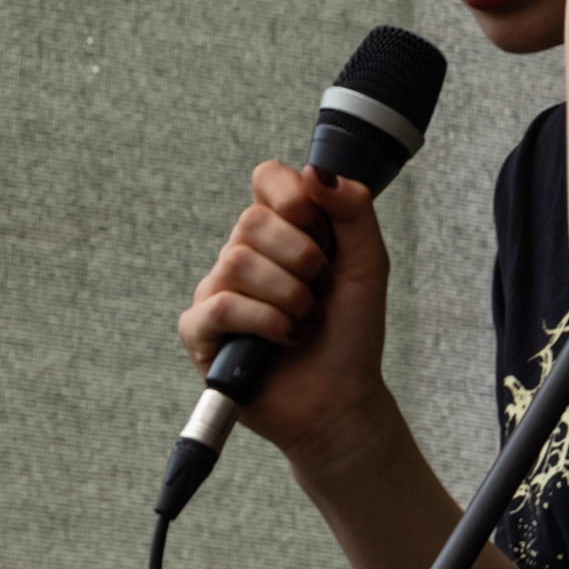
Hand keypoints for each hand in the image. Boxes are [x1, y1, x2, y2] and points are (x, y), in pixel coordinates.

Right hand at [176, 162, 392, 461]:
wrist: (341, 399)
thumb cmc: (351, 333)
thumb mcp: (368, 264)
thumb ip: (353, 209)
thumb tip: (317, 169)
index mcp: (280, 230)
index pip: (268, 178)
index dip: (294, 199)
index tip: (321, 232)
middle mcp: (242, 254)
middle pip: (251, 221)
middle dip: (302, 259)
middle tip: (320, 291)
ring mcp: (217, 291)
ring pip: (238, 261)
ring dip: (289, 296)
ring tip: (304, 321)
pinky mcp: (200, 331)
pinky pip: (222, 305)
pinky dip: (265, 322)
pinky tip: (284, 339)